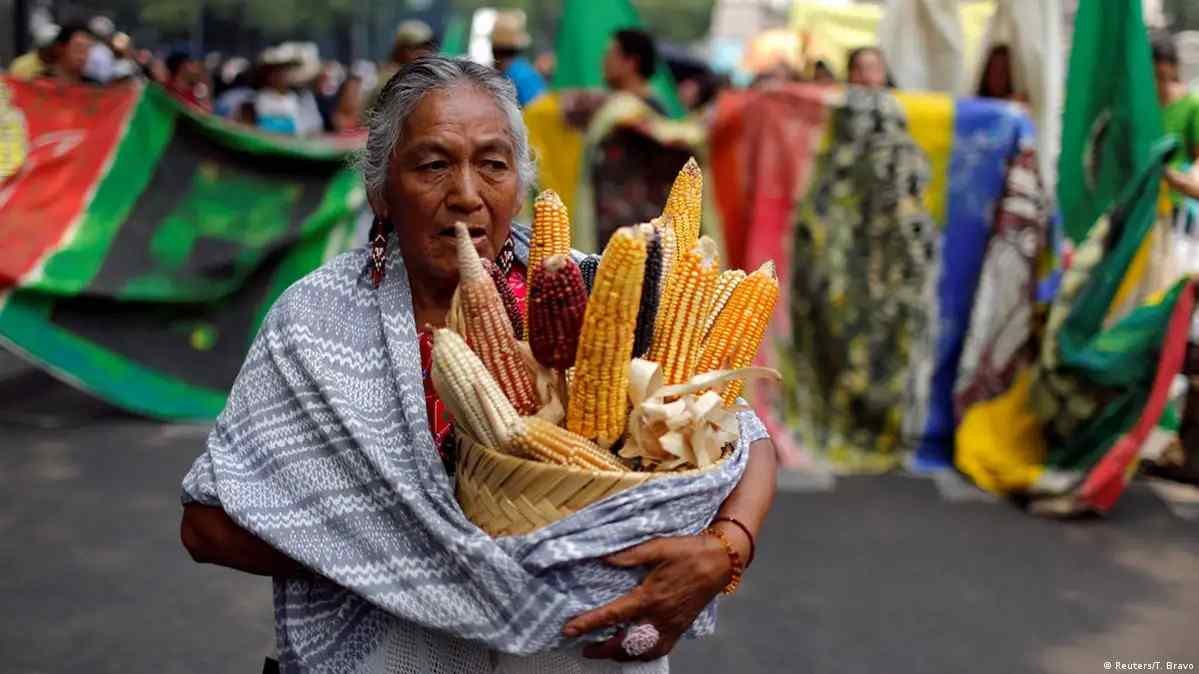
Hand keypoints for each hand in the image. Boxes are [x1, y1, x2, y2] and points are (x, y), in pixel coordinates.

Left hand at [561, 535, 731, 661]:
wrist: (720, 562)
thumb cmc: (688, 552)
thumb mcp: (658, 547)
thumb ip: (629, 555)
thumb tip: (604, 559)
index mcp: (649, 597)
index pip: (612, 615)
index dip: (588, 624)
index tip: (569, 631)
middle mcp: (659, 616)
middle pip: (624, 643)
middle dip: (602, 650)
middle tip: (585, 649)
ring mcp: (671, 626)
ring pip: (642, 652)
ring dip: (621, 655)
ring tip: (606, 651)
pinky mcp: (680, 628)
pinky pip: (659, 650)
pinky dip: (644, 654)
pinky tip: (635, 650)